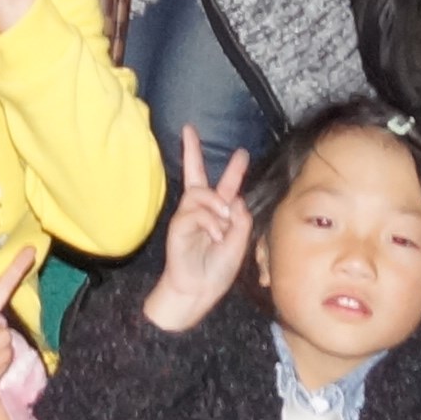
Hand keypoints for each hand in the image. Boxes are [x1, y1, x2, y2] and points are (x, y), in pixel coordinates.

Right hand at [146, 135, 254, 331]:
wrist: (198, 290)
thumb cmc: (218, 269)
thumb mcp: (240, 242)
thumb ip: (241, 218)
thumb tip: (232, 198)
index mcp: (219, 214)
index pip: (226, 186)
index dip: (234, 169)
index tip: (242, 152)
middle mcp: (202, 210)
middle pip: (196, 175)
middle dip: (191, 150)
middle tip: (189, 129)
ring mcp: (188, 216)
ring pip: (201, 193)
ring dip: (217, 206)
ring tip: (224, 224)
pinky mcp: (179, 225)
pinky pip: (197, 213)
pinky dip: (210, 223)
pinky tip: (214, 236)